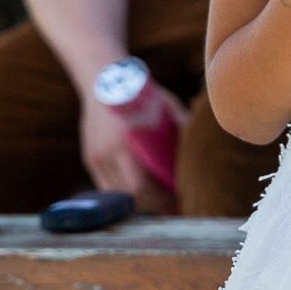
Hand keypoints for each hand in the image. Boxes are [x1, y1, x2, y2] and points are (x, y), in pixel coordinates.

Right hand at [77, 83, 182, 211]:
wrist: (101, 78)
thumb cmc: (139, 91)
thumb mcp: (166, 105)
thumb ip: (183, 125)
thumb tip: (200, 147)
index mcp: (123, 144)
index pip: (139, 187)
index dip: (158, 202)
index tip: (177, 205)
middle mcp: (105, 154)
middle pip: (128, 196)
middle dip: (151, 207)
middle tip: (172, 211)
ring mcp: (95, 157)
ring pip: (115, 194)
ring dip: (137, 203)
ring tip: (159, 207)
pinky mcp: (90, 158)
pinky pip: (106, 185)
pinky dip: (124, 192)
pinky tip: (141, 194)